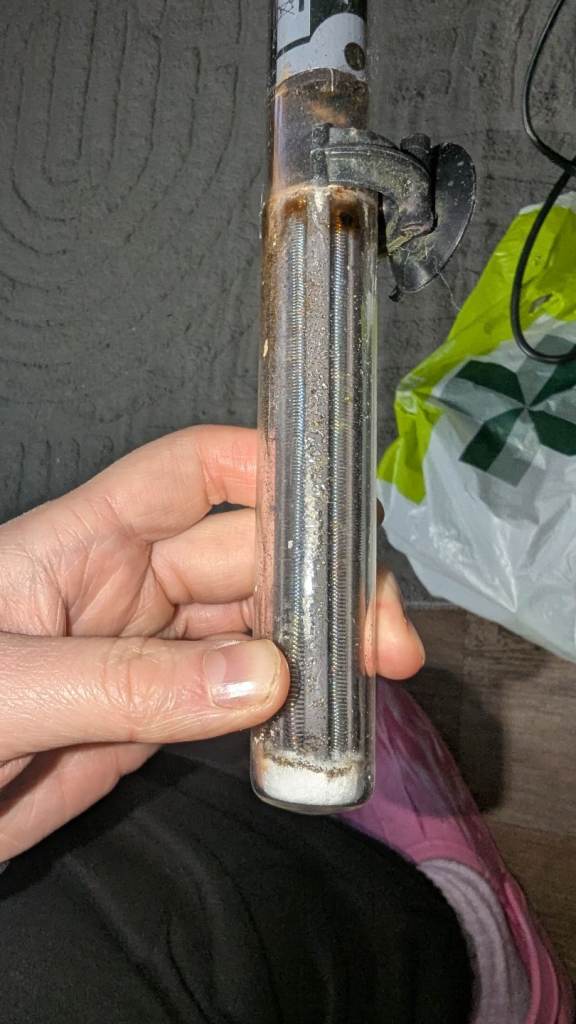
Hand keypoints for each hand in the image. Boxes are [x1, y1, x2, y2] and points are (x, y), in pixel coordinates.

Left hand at [0, 426, 423, 858]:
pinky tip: (323, 719)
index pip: (194, 472)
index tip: (342, 509)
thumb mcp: (6, 692)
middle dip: (321, 583)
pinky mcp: (152, 715)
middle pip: (248, 554)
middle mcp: (127, 583)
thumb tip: (267, 677)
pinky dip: (286, 706)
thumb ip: (127, 684)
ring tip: (373, 680)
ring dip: (316, 646)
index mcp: (84, 540)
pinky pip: (237, 696)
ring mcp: (145, 651)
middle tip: (384, 642)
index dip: (270, 468)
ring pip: (255, 626)